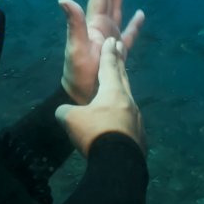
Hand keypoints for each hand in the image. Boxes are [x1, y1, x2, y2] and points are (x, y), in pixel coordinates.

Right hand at [55, 38, 144, 155]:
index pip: (109, 67)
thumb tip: (63, 112)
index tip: (112, 41)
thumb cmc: (95, 134)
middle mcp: (128, 101)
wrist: (119, 163)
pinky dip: (124, 116)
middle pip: (123, 79)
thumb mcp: (71, 120)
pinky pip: (130, 121)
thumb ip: (65, 111)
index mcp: (113, 92)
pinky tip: (121, 124)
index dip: (108, 54)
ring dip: (122, 92)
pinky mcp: (140, 136)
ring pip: (127, 101)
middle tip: (120, 53)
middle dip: (119, 65)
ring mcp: (137, 119)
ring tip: (118, 90)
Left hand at [59, 0, 144, 104]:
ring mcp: (111, 39)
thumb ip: (73, 24)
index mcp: (94, 25)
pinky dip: (135, 24)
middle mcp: (102, 28)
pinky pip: (130, 34)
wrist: (82, 95)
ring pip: (117, 10)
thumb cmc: (78, 75)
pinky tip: (140, 14)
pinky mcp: (119, 52)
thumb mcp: (76, 48)